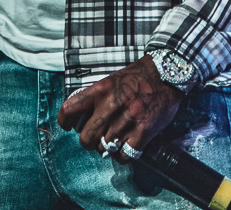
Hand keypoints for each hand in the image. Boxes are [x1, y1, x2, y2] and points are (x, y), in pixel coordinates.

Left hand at [57, 55, 183, 163]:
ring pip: (104, 148)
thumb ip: (96, 98)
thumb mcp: (111, 81)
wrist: (165, 74)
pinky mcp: (143, 132)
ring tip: (113, 140)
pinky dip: (121, 156)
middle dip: (88, 142)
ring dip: (107, 148)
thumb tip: (82, 119)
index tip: (68, 126)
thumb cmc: (136, 78)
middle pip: (86, 138)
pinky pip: (124, 156)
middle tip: (95, 138)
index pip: (70, 108)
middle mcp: (111, 105)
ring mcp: (127, 120)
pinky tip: (125, 147)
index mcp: (100, 90)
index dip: (64, 121)